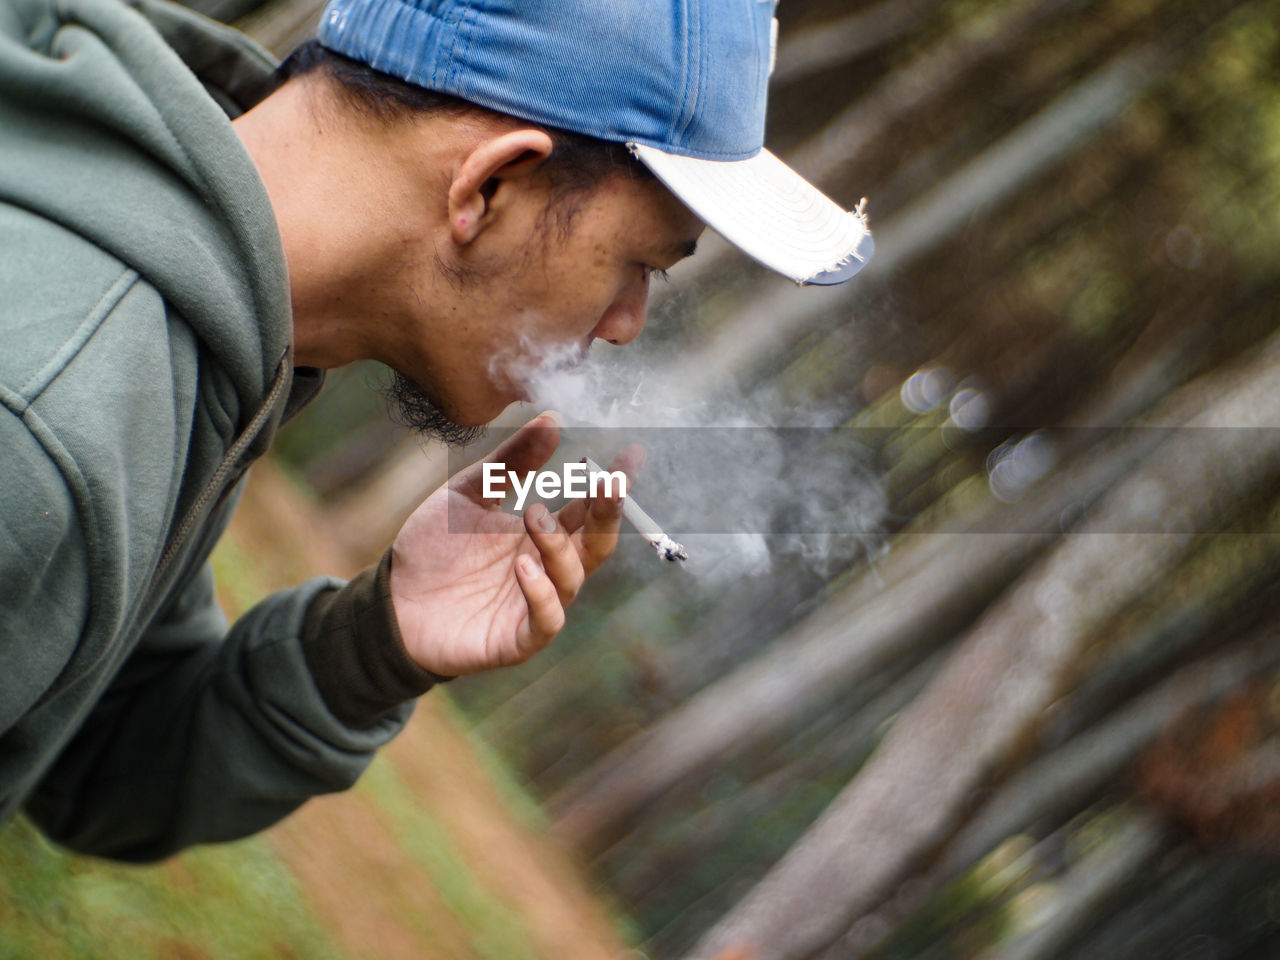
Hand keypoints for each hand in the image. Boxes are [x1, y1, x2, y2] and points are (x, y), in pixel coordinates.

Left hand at [389, 413, 641, 675]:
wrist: (391, 602)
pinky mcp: (517, 638)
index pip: (590, 508)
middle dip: (608, 513)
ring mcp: (536, 604)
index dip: (612, 484)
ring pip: (572, 578)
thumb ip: (510, 463)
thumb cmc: (433, 547)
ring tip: (534, 517)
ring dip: (559, 546)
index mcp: (544, 533)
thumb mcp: (468, 494)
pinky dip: (541, 594)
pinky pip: (546, 620)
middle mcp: (549, 568)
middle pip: (596, 544)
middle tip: (608, 482)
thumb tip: (552, 420)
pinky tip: (523, 566)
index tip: (632, 455)